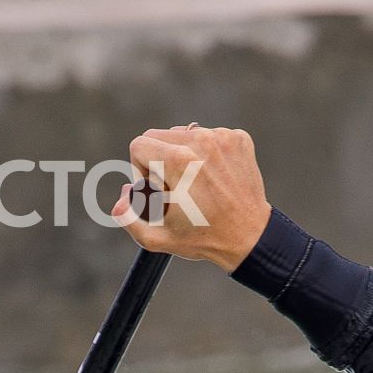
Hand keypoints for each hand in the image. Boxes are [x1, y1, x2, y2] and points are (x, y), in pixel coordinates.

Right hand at [114, 124, 269, 270]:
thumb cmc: (203, 238)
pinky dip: (206, 153)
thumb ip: (128, 218)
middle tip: (174, 188)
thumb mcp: (158, 238)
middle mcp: (202, 141)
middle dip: (158, 160)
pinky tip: (214, 178)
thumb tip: (122, 197)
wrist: (250, 237)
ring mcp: (223, 137)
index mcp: (179, 160)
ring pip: (183, 134)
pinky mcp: (238, 138)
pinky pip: (209, 136)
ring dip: (182, 155)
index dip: (140, 169)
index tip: (156, 188)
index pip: (139, 144)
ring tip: (196, 184)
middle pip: (159, 135)